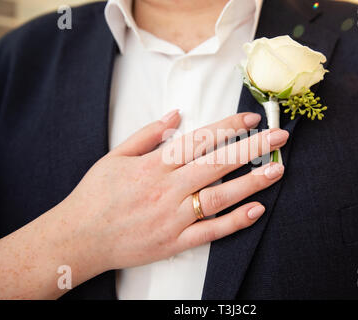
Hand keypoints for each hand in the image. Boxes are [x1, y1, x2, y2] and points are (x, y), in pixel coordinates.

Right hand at [60, 110, 288, 272]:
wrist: (78, 238)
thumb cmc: (96, 196)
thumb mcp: (115, 156)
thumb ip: (147, 134)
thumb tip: (175, 114)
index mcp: (153, 166)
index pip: (199, 140)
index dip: (227, 127)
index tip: (250, 118)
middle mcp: (167, 189)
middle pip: (217, 164)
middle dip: (251, 148)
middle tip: (278, 137)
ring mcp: (172, 218)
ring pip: (219, 197)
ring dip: (251, 183)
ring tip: (277, 170)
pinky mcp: (174, 242)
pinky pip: (209, 232)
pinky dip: (234, 222)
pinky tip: (256, 210)